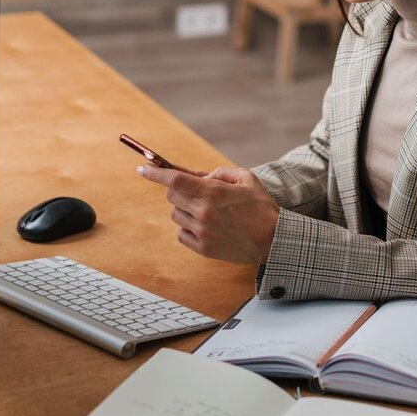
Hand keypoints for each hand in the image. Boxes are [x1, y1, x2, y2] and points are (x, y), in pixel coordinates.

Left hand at [137, 164, 278, 264]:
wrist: (274, 239)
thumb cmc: (261, 206)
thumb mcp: (246, 178)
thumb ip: (220, 173)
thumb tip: (198, 176)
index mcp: (213, 192)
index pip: (174, 180)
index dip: (155, 172)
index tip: (142, 167)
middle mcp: (204, 212)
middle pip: (172, 196)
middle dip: (178, 190)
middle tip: (195, 191)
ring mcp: (202, 232)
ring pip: (175, 214)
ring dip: (185, 209)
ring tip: (207, 211)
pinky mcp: (203, 248)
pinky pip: (181, 233)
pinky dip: (188, 227)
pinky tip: (206, 226)